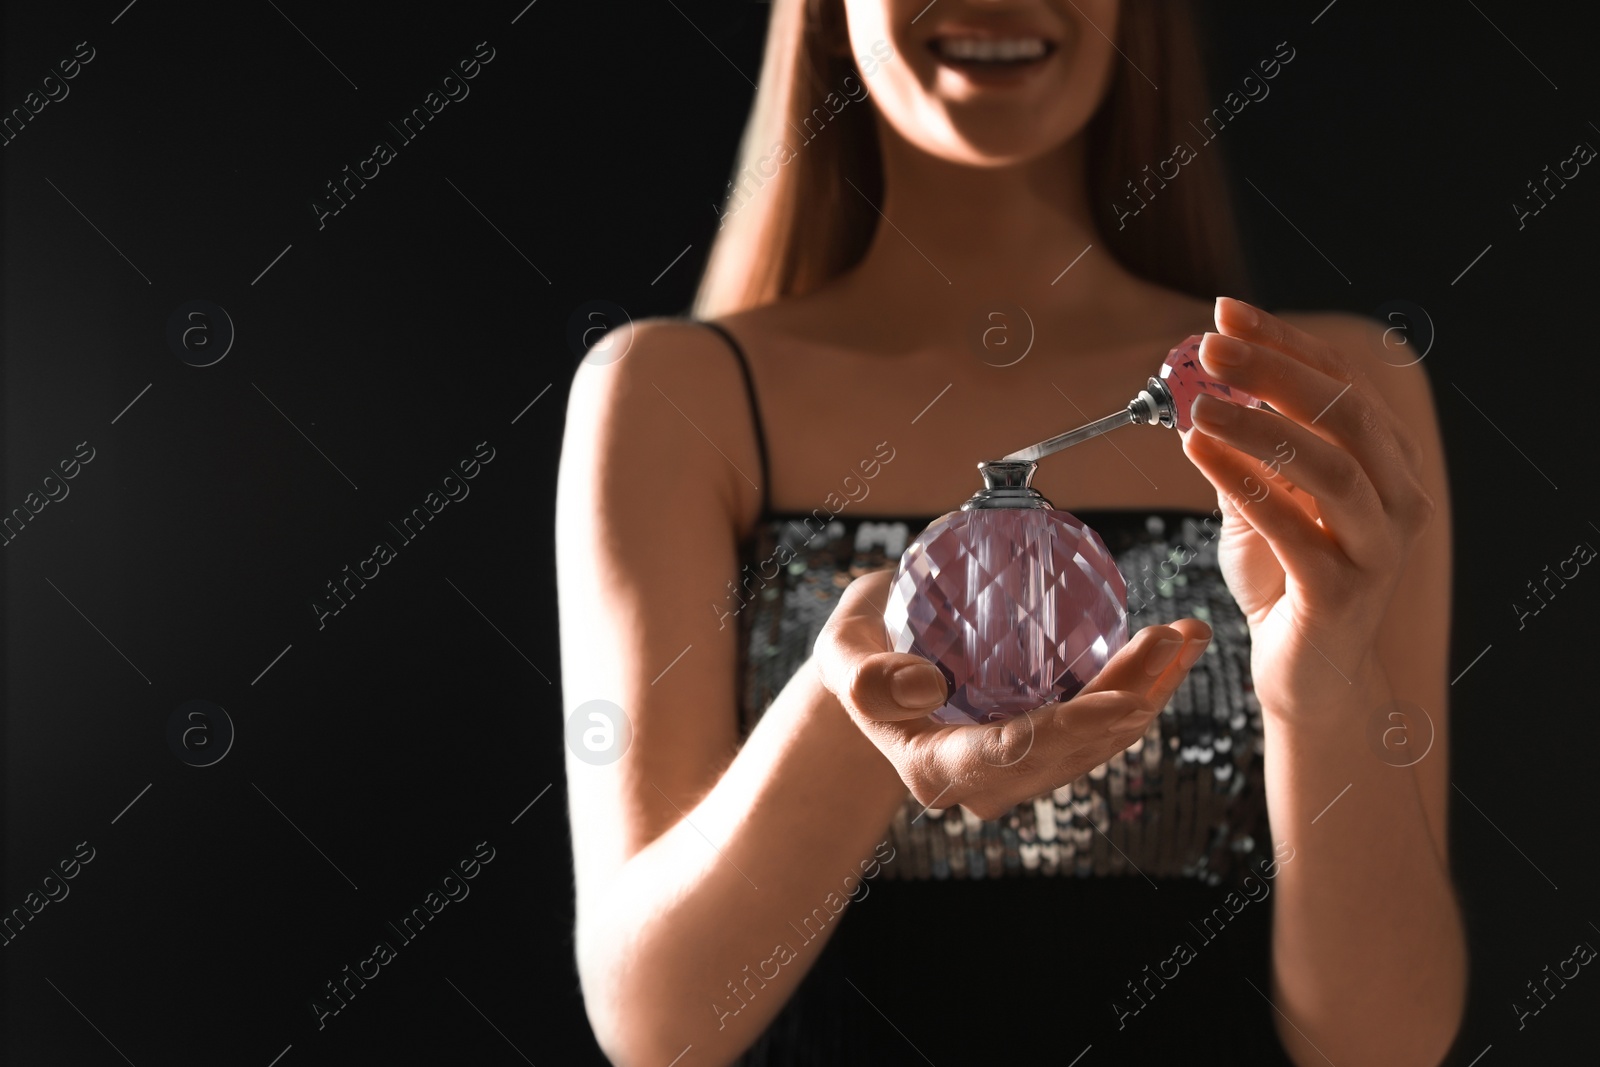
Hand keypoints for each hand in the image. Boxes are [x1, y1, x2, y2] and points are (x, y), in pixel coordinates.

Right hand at [813, 569, 1211, 820]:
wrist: (875, 664)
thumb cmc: (858, 656)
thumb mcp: (843, 658)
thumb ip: (869, 677)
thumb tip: (931, 688)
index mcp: (938, 769)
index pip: (1015, 753)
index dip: (1075, 729)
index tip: (1123, 699)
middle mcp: (988, 781)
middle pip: (1074, 746)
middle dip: (1132, 697)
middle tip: (1171, 638)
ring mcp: (1021, 768)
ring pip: (1099, 739)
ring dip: (1150, 689)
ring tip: (1186, 636)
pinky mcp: (1046, 745)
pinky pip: (1101, 724)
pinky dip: (1140, 685)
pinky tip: (1170, 647)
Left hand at [1180, 297, 1434, 720]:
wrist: (1308, 677)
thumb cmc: (1285, 583)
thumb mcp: (1261, 504)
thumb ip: (1248, 449)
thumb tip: (1207, 381)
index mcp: (1386, 463)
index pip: (1341, 382)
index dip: (1284, 343)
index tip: (1225, 313)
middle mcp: (1398, 498)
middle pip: (1344, 414)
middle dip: (1275, 371)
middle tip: (1209, 347)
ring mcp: (1377, 549)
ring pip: (1330, 468)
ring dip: (1260, 426)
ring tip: (1199, 404)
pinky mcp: (1343, 595)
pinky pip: (1295, 530)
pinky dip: (1244, 485)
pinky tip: (1200, 453)